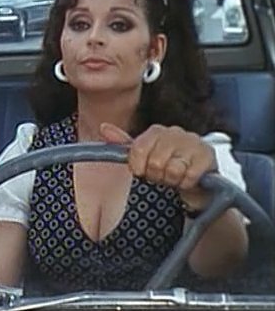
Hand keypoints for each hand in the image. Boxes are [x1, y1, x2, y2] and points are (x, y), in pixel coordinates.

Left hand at [100, 123, 215, 194]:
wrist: (197, 179)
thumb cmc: (166, 166)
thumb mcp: (142, 156)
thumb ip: (122, 143)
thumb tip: (103, 127)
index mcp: (156, 131)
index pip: (137, 151)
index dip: (139, 167)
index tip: (144, 171)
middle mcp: (175, 132)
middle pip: (155, 163)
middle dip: (158, 175)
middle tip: (164, 174)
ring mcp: (194, 142)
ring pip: (172, 170)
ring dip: (173, 180)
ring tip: (177, 176)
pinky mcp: (208, 156)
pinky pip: (189, 176)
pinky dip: (186, 183)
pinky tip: (189, 178)